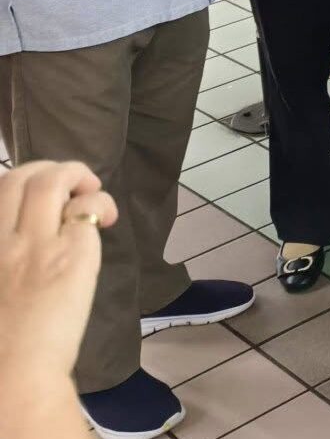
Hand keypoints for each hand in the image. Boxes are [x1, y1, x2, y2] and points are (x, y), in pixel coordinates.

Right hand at [0, 161, 120, 390]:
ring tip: (90, 191)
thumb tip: (22, 238)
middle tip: (71, 186)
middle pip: (21, 176)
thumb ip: (5, 253)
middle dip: (50, 169)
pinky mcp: (73, 255)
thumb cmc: (0, 339)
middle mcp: (1, 238)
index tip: (38, 196)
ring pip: (52, 181)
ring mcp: (36, 243)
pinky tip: (107, 218)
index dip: (21, 182)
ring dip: (76, 175)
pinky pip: (88, 209)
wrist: (13, 371)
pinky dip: (101, 203)